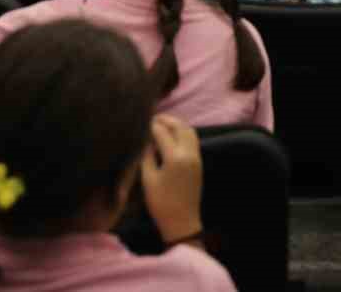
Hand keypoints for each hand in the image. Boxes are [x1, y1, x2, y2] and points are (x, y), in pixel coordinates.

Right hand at [141, 115, 203, 244]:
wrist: (182, 222)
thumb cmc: (161, 203)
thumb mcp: (148, 179)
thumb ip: (147, 156)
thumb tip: (146, 139)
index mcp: (175, 157)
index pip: (162, 132)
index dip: (151, 124)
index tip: (141, 120)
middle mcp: (189, 153)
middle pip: (179, 126)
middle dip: (166, 120)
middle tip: (152, 118)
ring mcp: (197, 157)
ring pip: (189, 131)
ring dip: (176, 124)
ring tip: (161, 125)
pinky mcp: (199, 162)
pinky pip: (193, 140)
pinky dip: (183, 132)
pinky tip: (172, 136)